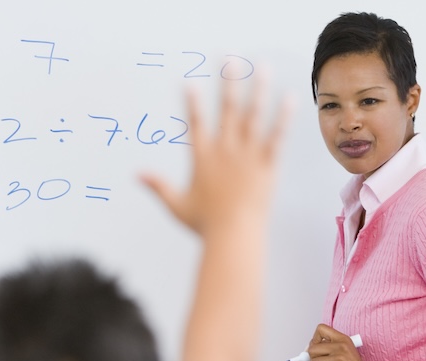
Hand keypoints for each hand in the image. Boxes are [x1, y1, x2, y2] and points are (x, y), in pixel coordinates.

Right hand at [142, 79, 291, 238]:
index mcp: (203, 158)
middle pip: (226, 109)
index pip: (195, 123)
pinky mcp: (267, 165)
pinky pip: (276, 136)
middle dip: (228, 82)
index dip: (192, 103)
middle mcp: (225, 151)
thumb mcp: (177, 205)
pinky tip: (289, 98)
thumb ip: (158, 186)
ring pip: (253, 116)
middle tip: (229, 60)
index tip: (189, 83)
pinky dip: (283, 117)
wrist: (234, 236)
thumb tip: (136, 175)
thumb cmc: (206, 225)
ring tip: (263, 68)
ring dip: (258, 90)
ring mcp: (247, 156)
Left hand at [308, 324, 387, 360]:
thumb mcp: (346, 352)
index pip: (320, 329)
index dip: (314, 339)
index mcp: (343, 339)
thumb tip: (306, 352)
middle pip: (312, 349)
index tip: (318, 349)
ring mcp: (339, 359)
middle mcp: (341, 346)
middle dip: (315, 359)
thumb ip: (328, 349)